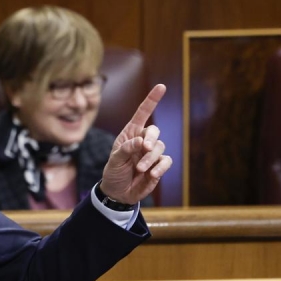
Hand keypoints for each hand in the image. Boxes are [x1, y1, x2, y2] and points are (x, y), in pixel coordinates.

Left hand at [99, 84, 172, 203]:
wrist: (119, 193)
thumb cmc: (114, 172)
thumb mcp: (115, 161)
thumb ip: (126, 149)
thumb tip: (141, 141)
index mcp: (130, 134)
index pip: (142, 114)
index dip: (152, 100)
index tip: (161, 87)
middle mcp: (143, 140)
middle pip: (154, 131)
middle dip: (151, 138)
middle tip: (145, 148)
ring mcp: (152, 154)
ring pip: (160, 147)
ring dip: (150, 158)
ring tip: (140, 169)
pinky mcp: (159, 166)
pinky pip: (166, 161)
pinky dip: (160, 167)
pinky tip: (151, 174)